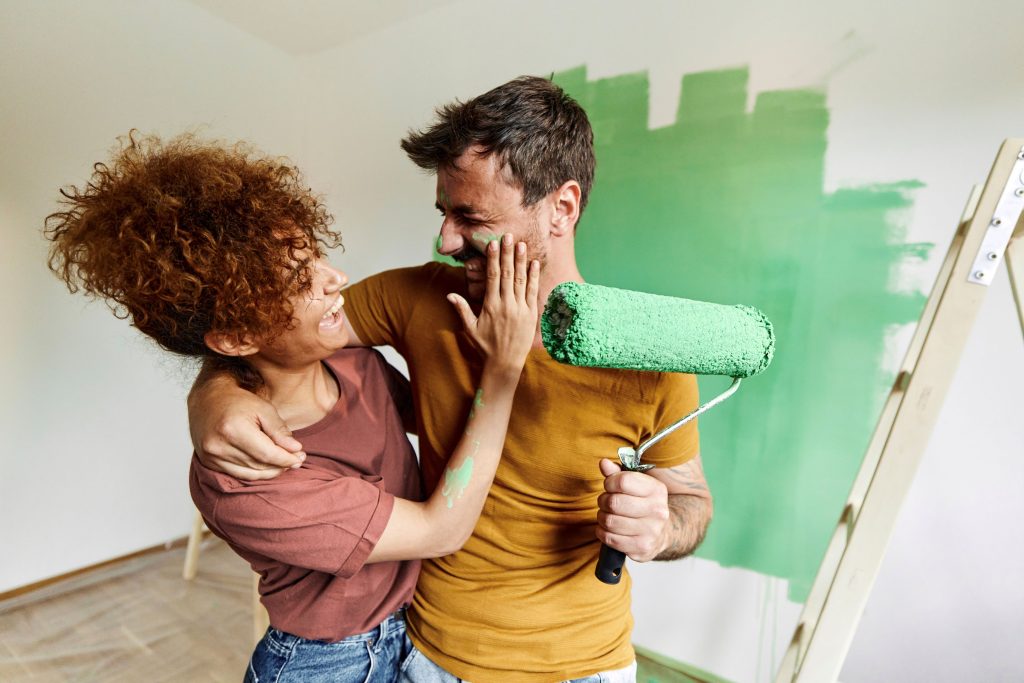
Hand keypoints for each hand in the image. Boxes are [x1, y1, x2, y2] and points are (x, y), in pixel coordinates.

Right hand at [188, 373, 305, 479]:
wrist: (207, 399)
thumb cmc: (238, 402)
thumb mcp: (263, 409)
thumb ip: (279, 430)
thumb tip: (295, 450)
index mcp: (233, 429)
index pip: (267, 454)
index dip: (286, 458)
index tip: (300, 457)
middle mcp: (219, 446)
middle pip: (259, 465)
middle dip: (281, 465)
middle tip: (296, 460)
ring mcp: (211, 456)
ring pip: (249, 473)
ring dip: (270, 471)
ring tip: (284, 463)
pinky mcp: (209, 462)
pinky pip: (238, 474)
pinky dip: (255, 473)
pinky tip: (267, 467)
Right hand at [447, 233, 539, 373]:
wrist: (505, 363)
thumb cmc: (486, 345)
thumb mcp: (470, 328)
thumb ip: (462, 309)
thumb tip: (449, 295)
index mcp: (490, 305)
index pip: (492, 276)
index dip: (493, 258)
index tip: (493, 244)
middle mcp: (506, 304)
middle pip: (507, 273)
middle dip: (508, 253)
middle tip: (509, 235)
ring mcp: (520, 308)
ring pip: (521, 280)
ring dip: (521, 261)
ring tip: (522, 244)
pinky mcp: (531, 314)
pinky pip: (533, 292)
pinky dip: (534, 277)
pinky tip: (534, 263)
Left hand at [596, 458, 669, 561]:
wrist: (660, 533)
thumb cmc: (642, 504)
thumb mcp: (635, 485)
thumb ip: (617, 473)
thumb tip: (603, 463)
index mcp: (657, 490)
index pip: (623, 481)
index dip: (609, 483)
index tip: (609, 486)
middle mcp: (658, 510)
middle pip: (614, 502)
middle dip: (603, 501)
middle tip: (606, 502)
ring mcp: (651, 531)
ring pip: (610, 521)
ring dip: (602, 518)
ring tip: (608, 515)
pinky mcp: (642, 547)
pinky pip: (610, 538)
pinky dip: (603, 532)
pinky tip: (609, 529)